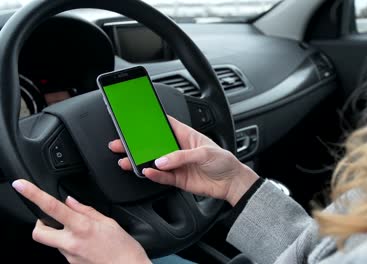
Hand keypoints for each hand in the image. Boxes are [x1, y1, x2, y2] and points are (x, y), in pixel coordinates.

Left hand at [11, 180, 150, 263]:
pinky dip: (72, 244)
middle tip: (52, 220)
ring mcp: (69, 256)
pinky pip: (65, 251)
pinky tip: (88, 245)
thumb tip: (70, 201)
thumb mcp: (109, 222)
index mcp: (82, 227)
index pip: (51, 207)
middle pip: (38, 232)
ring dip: (61, 235)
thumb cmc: (124, 248)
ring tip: (84, 235)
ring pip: (53, 242)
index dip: (33, 195)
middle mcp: (71, 243)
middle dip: (40, 224)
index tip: (21, 186)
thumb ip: (87, 210)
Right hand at [109, 116, 258, 205]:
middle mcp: (179, 149)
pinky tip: (145, 171)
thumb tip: (162, 160)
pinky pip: (162, 177)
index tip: (135, 121)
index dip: (152, 122)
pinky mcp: (178, 179)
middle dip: (137, 144)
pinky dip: (153, 175)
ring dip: (140, 161)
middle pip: (154, 145)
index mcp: (186, 135)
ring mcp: (177, 165)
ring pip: (154, 162)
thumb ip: (182, 156)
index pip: (165, 125)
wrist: (232, 183)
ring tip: (127, 160)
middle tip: (121, 144)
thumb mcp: (204, 153)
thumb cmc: (224, 161)